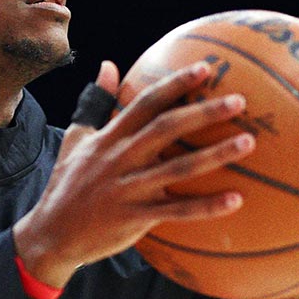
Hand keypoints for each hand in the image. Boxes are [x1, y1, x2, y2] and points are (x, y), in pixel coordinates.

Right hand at [12, 60, 255, 288]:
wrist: (51, 234)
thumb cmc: (68, 184)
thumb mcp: (76, 138)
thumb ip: (95, 102)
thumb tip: (108, 64)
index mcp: (110, 138)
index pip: (145, 103)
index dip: (175, 84)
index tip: (205, 69)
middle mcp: (120, 159)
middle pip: (166, 129)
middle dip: (203, 113)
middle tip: (239, 101)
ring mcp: (128, 189)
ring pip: (177, 169)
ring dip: (214, 155)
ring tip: (247, 143)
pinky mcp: (134, 219)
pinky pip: (176, 212)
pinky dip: (205, 207)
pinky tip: (235, 199)